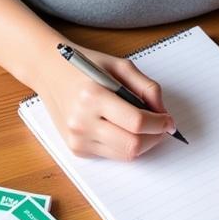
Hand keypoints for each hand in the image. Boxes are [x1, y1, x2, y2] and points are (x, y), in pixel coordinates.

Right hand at [38, 46, 175, 160]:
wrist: (49, 70)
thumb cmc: (85, 64)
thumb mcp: (120, 65)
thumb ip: (146, 87)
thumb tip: (163, 113)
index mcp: (93, 96)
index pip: (136, 122)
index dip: (159, 124)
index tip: (169, 121)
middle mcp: (82, 120)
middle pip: (132, 145)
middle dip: (154, 138)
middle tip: (162, 127)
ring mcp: (77, 137)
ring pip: (123, 155)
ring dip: (142, 144)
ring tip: (145, 128)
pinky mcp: (75, 148)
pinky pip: (110, 154)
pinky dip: (123, 144)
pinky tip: (122, 129)